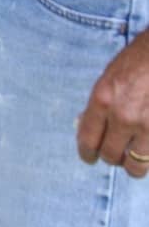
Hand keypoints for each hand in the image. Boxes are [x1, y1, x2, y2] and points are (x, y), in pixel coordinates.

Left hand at [77, 29, 148, 177]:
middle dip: (112, 157)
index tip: (89, 157)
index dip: (87, 153)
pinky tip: (146, 144)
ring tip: (135, 155)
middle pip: (110, 156)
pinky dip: (148, 155)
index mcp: (103, 98)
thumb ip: (99, 104)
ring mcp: (146, 126)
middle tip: (116, 153)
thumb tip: (84, 126)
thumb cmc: (138, 61)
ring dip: (133, 163)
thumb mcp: (110, 77)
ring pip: (135, 166)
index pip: (87, 139)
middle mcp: (122, 115)